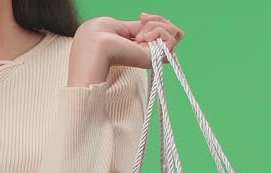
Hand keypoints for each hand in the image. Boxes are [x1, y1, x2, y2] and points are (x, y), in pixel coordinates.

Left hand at [67, 12, 185, 85]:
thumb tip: (152, 24)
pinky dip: (161, 32)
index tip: (142, 16)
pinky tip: (146, 37)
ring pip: (173, 35)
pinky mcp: (155, 58)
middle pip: (169, 32)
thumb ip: (137, 28)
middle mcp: (144, 51)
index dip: (155, 21)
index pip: (156, 32)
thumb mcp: (117, 26)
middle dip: (160, 21)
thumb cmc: (98, 36)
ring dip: (159, 26)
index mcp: (133, 44)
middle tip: (144, 20)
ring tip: (141, 34)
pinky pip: (171, 40)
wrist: (96, 47)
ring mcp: (150, 55)